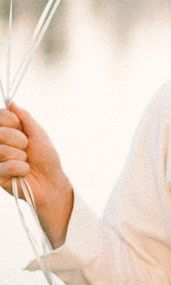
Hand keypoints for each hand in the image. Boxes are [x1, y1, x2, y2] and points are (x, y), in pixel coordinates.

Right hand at [0, 104, 72, 245]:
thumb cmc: (46, 158)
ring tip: (26, 162)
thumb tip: (11, 102)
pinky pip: (5, 166)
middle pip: (0, 132)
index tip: (23, 130)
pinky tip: (24, 172)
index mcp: (6, 131)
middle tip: (27, 149)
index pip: (0, 116)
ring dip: (21, 156)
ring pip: (1, 149)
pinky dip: (20, 168)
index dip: (12, 122)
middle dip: (20, 140)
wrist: (51, 182)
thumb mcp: (38, 134)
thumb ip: (24, 117)